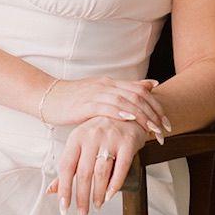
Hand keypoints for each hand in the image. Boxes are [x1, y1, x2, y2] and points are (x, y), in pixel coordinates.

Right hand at [39, 77, 169, 141]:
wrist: (49, 97)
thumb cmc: (74, 99)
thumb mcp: (101, 93)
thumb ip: (125, 90)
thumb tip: (151, 85)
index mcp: (111, 83)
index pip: (141, 91)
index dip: (156, 106)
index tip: (166, 123)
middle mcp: (107, 86)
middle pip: (137, 96)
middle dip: (154, 114)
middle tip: (164, 130)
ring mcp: (96, 93)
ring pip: (125, 101)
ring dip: (142, 116)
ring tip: (152, 130)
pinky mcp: (85, 104)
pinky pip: (106, 106)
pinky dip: (120, 112)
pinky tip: (130, 120)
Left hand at [46, 115, 148, 214]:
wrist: (127, 111)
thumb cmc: (100, 130)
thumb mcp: (81, 144)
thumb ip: (68, 167)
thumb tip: (51, 191)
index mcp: (77, 137)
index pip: (66, 167)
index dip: (64, 189)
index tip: (64, 209)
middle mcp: (92, 136)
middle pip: (84, 173)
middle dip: (81, 199)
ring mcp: (110, 138)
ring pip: (101, 173)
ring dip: (98, 194)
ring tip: (97, 205)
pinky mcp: (128, 142)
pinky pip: (121, 168)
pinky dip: (114, 185)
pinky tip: (110, 195)